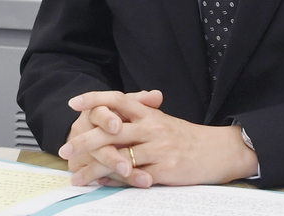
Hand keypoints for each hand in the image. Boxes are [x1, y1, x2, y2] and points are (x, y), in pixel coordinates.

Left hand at [58, 90, 257, 187]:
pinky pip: (134, 176)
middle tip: (64, 148)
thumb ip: (140, 118)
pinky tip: (102, 185)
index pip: (119, 99)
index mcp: (150, 113)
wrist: (219, 151)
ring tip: (77, 176)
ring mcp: (158, 149)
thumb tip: (112, 118)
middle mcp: (152, 127)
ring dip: (94, 167)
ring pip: (119, 156)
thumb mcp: (164, 121)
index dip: (95, 99)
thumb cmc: (188, 138)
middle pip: (111, 130)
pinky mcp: (164, 170)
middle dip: (84, 140)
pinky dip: (115, 181)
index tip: (73, 103)